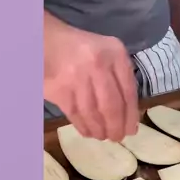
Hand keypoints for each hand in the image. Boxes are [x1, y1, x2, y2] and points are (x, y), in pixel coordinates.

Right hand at [44, 13, 138, 140]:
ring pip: (93, 113)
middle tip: (117, 138)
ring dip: (99, 130)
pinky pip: (75, 114)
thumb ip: (121, 77)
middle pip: (112, 106)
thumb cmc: (84, 50)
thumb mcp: (109, 53)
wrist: (48, 41)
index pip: (129, 92)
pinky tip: (88, 132)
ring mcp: (77, 77)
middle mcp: (97, 65)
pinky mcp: (59, 89)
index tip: (131, 130)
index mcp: (115, 54)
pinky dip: (83, 127)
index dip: (131, 115)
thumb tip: (130, 114)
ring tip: (102, 136)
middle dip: (116, 127)